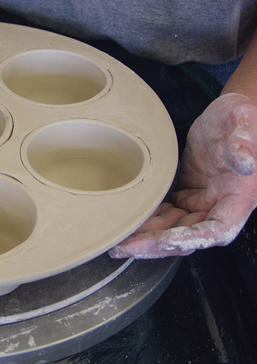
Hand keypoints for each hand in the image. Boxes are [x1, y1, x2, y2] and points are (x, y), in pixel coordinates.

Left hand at [110, 93, 256, 258]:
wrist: (227, 116)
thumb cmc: (241, 117)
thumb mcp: (243, 122)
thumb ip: (244, 143)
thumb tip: (246, 164)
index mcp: (239, 196)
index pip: (218, 228)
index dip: (193, 238)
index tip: (167, 240)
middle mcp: (219, 205)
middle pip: (187, 236)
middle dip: (156, 244)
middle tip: (126, 248)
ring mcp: (201, 203)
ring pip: (172, 229)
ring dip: (146, 237)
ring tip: (119, 242)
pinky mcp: (185, 196)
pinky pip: (164, 215)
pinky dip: (147, 221)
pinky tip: (126, 223)